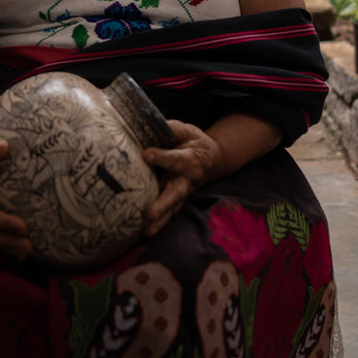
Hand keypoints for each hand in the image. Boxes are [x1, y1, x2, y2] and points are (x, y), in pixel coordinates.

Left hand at [141, 113, 282, 237]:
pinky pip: (170, 214)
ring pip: (173, 209)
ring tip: (147, 231)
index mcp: (190, 159)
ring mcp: (183, 193)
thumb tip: (151, 124)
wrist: (212, 159)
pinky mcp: (177, 201)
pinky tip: (145, 233)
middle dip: (163, 203)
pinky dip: (160, 225)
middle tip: (150, 213)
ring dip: (161, 221)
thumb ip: (171, 129)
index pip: (175, 159)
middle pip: (176, 193)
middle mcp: (187, 180)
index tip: (146, 154)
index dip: (162, 157)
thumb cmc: (194, 142)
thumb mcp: (187, 130)